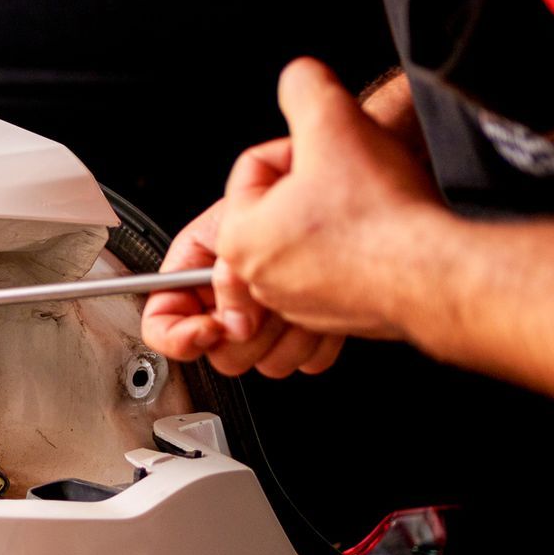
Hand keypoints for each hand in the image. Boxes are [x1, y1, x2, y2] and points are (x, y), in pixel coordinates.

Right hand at [140, 150, 347, 377]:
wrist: (391, 210)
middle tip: (268, 303)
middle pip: (211, 342)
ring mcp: (274, 308)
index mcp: (210, 251)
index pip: (162, 304)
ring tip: (305, 298)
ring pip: (256, 359)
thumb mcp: (249, 220)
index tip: (209, 328)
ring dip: (284, 336)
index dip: (176, 327)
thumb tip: (232, 320)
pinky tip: (327, 313)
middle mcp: (238, 282)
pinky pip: (298, 361)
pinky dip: (315, 343)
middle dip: (242, 331)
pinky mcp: (309, 326)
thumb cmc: (336, 193)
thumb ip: (222, 271)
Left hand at [215, 59, 445, 338]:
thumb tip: (298, 78)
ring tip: (373, 206)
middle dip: (318, 180)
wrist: (438, 272)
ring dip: (340, 213)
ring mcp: (300, 304)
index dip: (301, 145)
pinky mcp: (339, 317)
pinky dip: (361, 249)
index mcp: (238, 238)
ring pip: (312, 234)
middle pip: (280, 202)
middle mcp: (261, 280)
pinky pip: (342, 267)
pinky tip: (386, 237)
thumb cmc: (380, 209)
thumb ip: (304, 86)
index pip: (255, 166)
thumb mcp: (333, 119)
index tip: (335, 153)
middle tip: (356, 176)